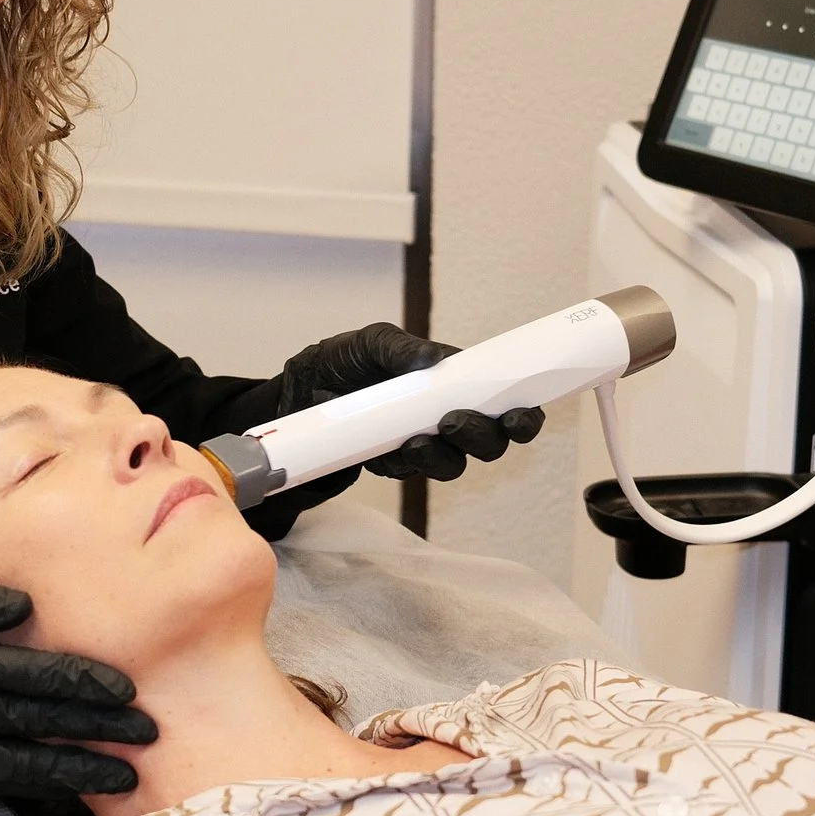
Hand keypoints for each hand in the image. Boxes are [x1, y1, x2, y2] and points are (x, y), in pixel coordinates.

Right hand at [0, 569, 150, 799]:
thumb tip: (23, 609)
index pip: (34, 678)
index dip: (86, 684)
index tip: (128, 689)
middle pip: (42, 726)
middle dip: (100, 732)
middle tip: (150, 736)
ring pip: (25, 769)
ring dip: (78, 772)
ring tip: (126, 777)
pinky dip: (40, 788)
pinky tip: (73, 786)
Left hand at [278, 323, 543, 482]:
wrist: (292, 397)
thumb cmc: (337, 363)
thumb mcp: (369, 342)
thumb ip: (401, 348)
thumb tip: (435, 360)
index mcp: (452, 380)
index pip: (502, 398)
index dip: (522, 411)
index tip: (519, 413)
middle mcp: (445, 414)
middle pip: (491, 439)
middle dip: (486, 436)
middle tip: (456, 421)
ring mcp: (422, 443)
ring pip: (457, 463)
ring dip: (448, 453)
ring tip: (423, 438)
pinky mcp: (395, 465)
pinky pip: (417, 472)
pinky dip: (414, 462)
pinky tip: (401, 449)